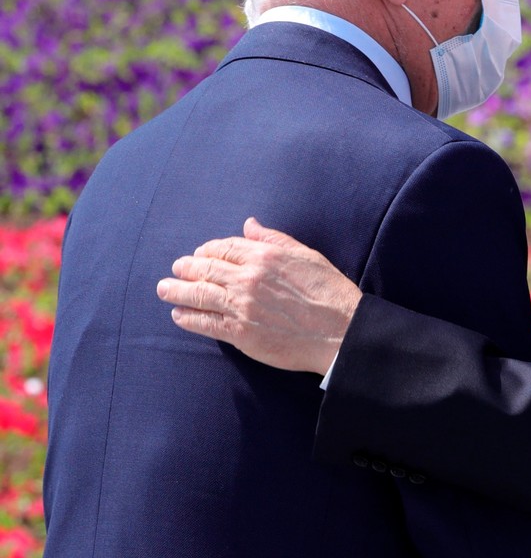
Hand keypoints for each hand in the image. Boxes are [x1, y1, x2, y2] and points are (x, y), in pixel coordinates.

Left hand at [156, 217, 361, 374]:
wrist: (340, 330)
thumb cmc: (329, 291)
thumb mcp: (305, 255)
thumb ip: (274, 239)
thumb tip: (249, 225)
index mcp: (264, 256)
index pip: (224, 248)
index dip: (208, 250)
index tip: (200, 255)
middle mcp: (248, 278)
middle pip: (205, 269)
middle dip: (186, 268)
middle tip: (175, 270)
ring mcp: (241, 306)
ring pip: (198, 294)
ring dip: (176, 291)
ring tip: (164, 289)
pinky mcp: (240, 333)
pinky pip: (205, 323)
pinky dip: (188, 318)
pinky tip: (179, 315)